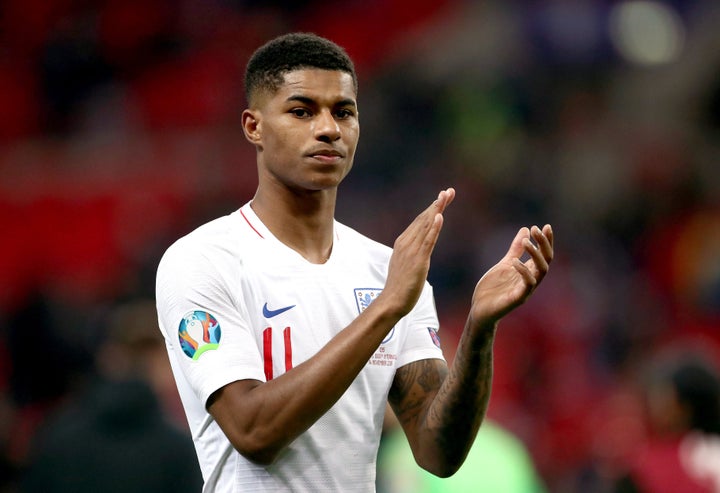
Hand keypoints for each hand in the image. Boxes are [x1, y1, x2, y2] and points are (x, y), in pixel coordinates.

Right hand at [381, 188, 455, 317]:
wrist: (392, 301)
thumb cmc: (400, 286)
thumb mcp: (406, 263)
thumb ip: (412, 253)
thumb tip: (419, 248)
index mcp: (403, 242)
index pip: (420, 221)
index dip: (432, 208)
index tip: (443, 197)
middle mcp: (406, 242)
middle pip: (424, 219)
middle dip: (437, 204)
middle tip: (449, 191)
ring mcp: (411, 250)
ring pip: (426, 226)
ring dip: (437, 209)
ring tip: (446, 196)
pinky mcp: (418, 260)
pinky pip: (427, 241)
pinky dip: (434, 227)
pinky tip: (440, 216)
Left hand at [470, 224, 552, 326]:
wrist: (480, 309)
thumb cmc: (493, 288)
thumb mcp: (504, 264)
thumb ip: (515, 249)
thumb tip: (526, 230)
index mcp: (528, 271)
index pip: (544, 255)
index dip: (547, 241)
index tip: (546, 226)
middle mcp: (531, 280)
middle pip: (546, 261)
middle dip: (543, 244)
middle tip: (536, 229)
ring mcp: (525, 290)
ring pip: (541, 272)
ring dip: (535, 255)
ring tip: (526, 241)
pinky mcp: (517, 299)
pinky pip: (527, 285)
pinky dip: (524, 272)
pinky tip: (515, 261)